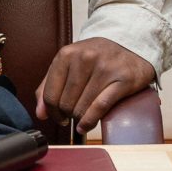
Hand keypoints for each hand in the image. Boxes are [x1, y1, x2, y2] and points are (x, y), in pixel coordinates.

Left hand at [36, 38, 156, 133]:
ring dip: (79, 118)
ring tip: (82, 117)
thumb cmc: (97, 57)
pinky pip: (100, 107)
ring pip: (81, 108)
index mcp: (67, 54)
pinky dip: (89, 121)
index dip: (51, 111)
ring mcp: (104, 69)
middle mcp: (85, 59)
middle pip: (65, 103)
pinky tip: (85, 126)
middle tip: (73, 114)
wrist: (131, 45)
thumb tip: (41, 113)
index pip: (50, 94)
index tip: (57, 116)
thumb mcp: (69, 63)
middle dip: (67, 114)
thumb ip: (50, 85)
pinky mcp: (122, 80)